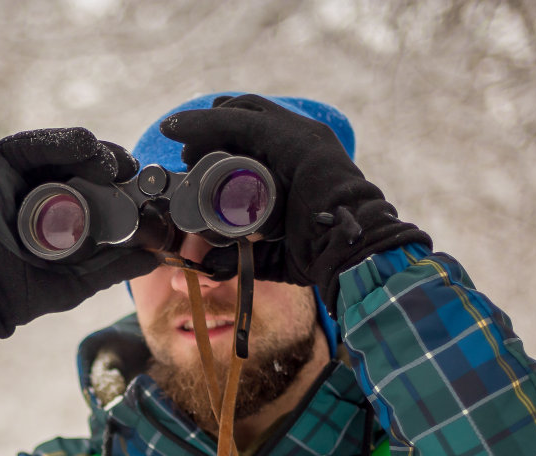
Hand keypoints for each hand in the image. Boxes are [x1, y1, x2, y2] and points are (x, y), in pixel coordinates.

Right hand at [0, 128, 158, 368]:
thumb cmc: (15, 295)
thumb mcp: (76, 281)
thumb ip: (113, 269)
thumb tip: (156, 257)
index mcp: (54, 214)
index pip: (90, 185)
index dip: (117, 178)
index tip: (142, 184)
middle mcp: (34, 192)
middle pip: (75, 162)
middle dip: (107, 159)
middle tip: (131, 168)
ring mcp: (14, 180)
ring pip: (55, 150)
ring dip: (88, 148)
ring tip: (111, 163)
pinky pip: (27, 146)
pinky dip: (57, 142)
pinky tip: (83, 149)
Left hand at [161, 95, 428, 307]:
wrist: (354, 253)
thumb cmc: (322, 254)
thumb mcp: (272, 252)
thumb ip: (244, 256)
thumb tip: (206, 263)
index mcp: (301, 158)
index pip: (255, 132)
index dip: (220, 138)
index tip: (193, 159)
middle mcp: (303, 138)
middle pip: (245, 116)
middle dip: (210, 130)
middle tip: (187, 155)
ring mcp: (301, 134)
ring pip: (242, 112)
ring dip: (205, 126)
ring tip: (183, 144)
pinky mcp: (295, 139)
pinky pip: (242, 121)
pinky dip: (207, 122)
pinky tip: (181, 128)